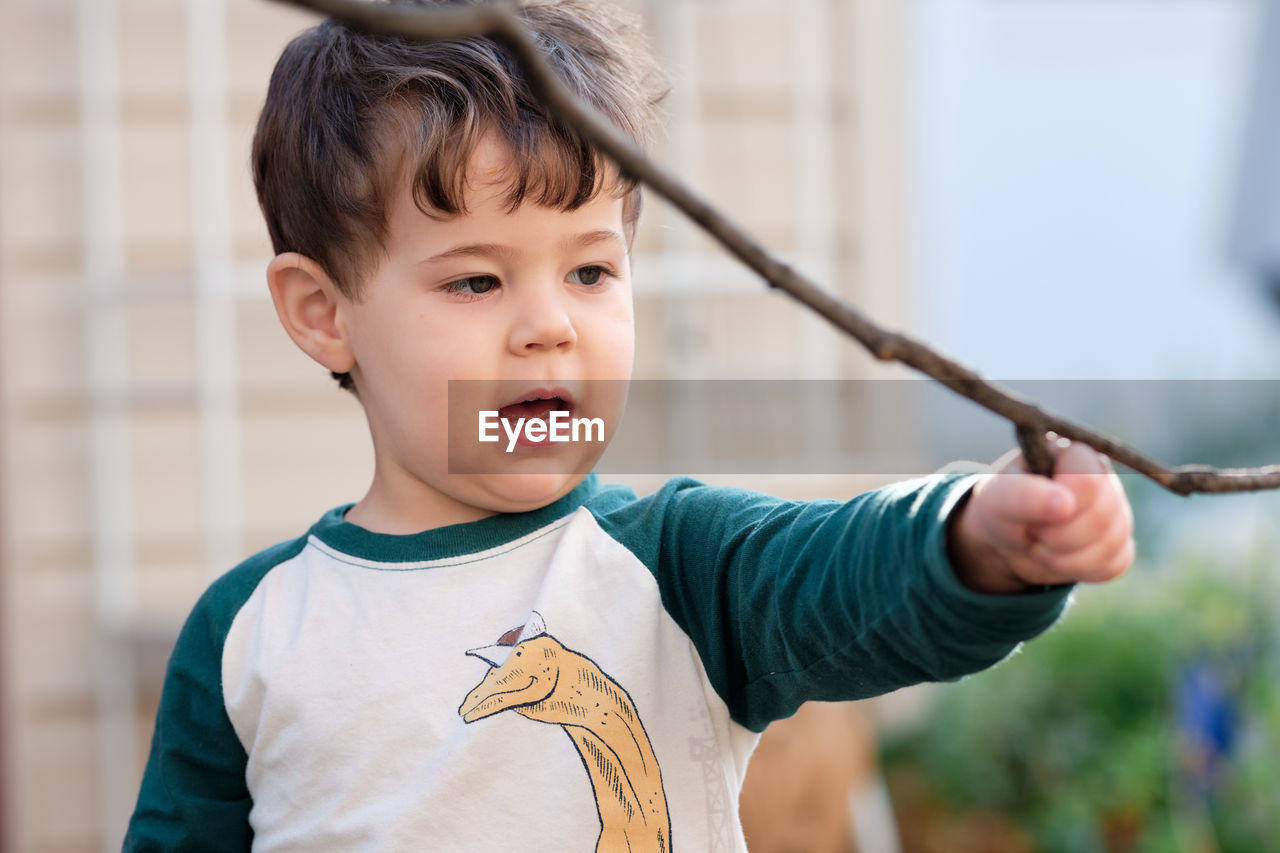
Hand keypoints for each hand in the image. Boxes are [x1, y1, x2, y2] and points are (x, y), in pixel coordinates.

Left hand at [947, 436, 1134, 593]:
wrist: (1006, 541)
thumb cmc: (1001, 508)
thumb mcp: (997, 499)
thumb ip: (1024, 495)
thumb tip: (1065, 503)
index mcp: (1072, 453)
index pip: (1087, 479)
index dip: (1059, 504)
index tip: (1032, 513)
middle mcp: (1102, 478)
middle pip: (1102, 515)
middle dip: (1058, 536)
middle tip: (1033, 533)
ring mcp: (1116, 511)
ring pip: (1111, 543)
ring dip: (1065, 558)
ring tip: (1040, 547)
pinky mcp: (1120, 543)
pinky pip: (1114, 564)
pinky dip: (1080, 570)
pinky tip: (1059, 558)